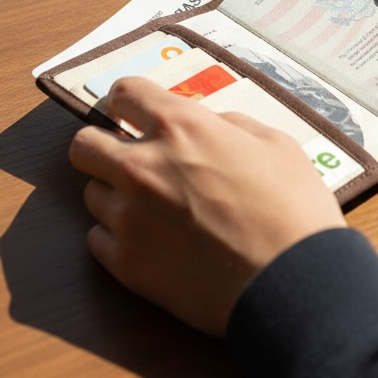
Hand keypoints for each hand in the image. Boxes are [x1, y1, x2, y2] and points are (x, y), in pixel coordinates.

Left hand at [69, 77, 345, 335]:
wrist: (293, 284)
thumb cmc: (293, 210)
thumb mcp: (273, 143)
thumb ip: (227, 126)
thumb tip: (207, 126)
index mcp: (180, 127)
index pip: (124, 94)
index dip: (129, 103)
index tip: (133, 114)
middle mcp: (142, 166)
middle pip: (83, 145)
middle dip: (103, 148)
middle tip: (129, 161)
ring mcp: (128, 217)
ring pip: (92, 194)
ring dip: (117, 197)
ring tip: (155, 212)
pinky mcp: (125, 264)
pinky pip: (98, 240)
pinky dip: (119, 238)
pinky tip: (155, 244)